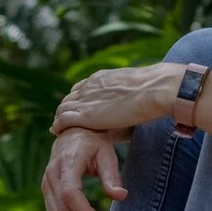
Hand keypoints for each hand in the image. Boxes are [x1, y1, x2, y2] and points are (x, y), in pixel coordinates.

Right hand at [41, 128, 126, 210]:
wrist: (74, 132)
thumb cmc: (93, 142)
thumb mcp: (107, 154)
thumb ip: (111, 176)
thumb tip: (121, 196)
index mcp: (67, 162)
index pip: (70, 194)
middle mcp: (51, 174)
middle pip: (63, 210)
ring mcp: (46, 183)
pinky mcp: (46, 190)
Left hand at [50, 63, 184, 136]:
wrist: (154, 89)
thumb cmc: (153, 90)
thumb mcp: (134, 88)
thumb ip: (126, 95)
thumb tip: (136, 103)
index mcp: (100, 78)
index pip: (80, 88)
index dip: (76, 99)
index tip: (76, 108)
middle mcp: (89, 86)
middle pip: (69, 98)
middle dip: (65, 109)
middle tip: (63, 121)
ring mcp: (86, 100)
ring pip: (62, 108)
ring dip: (59, 118)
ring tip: (58, 129)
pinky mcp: (86, 115)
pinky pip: (63, 119)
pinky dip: (58, 125)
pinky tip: (57, 132)